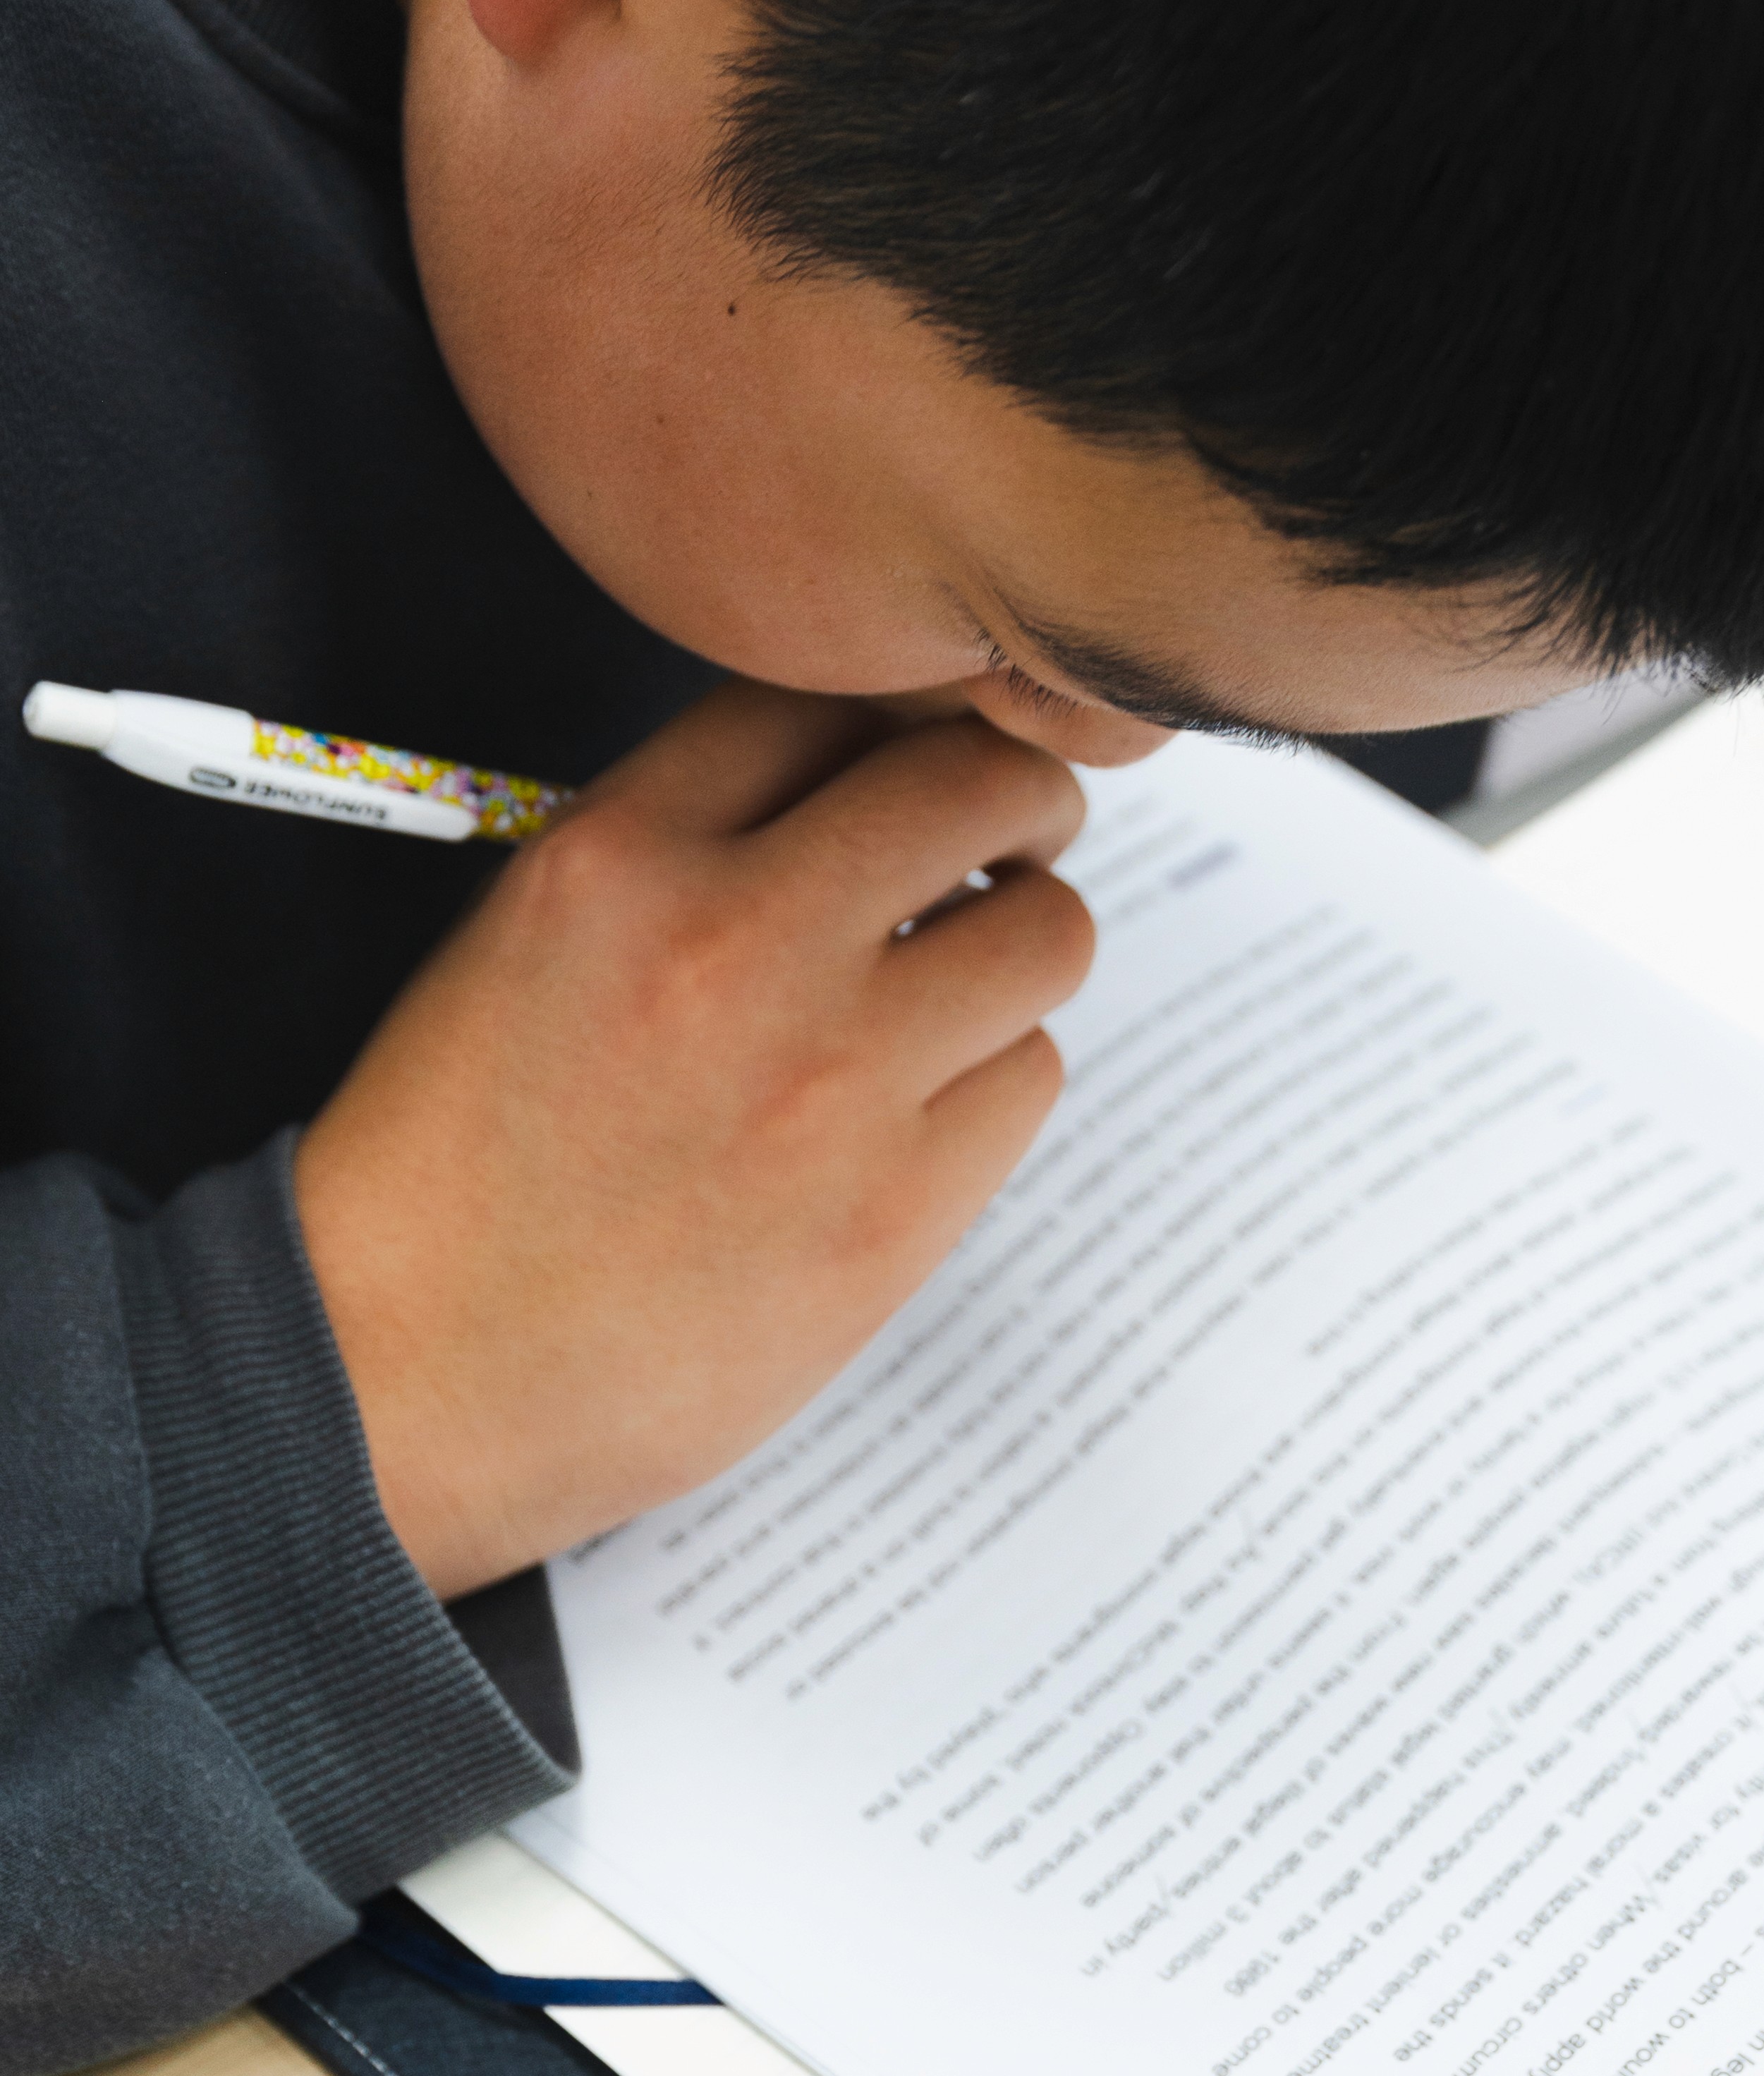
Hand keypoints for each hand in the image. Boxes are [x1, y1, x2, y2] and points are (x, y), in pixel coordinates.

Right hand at [295, 684, 1096, 1597]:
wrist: (406, 1375)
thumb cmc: (461, 1166)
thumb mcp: (528, 939)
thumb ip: (685, 848)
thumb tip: (865, 791)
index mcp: (619, 857)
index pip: (828, 700)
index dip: (898, 721)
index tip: (914, 760)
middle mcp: (733, 940)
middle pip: (976, 784)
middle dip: (1012, 804)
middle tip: (1005, 851)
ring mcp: (827, 1077)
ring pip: (1045, 933)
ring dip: (1022, 947)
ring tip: (967, 992)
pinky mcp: (893, 1207)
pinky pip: (1030, 1075)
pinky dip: (997, 1079)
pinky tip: (926, 1112)